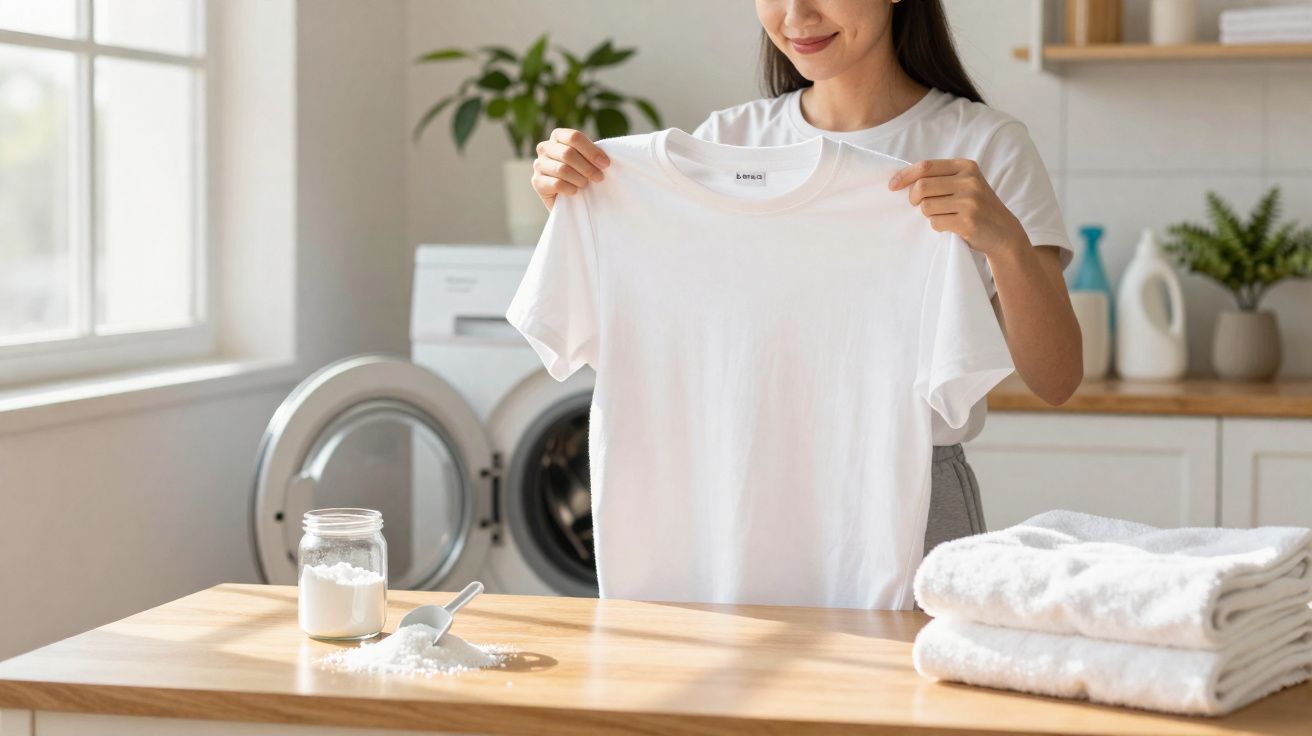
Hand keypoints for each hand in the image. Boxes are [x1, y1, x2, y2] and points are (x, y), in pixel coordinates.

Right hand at [531, 128, 610, 210]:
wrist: (569, 198)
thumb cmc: (581, 173)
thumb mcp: (588, 160)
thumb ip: (593, 154)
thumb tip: (603, 159)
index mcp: (558, 136)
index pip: (574, 137)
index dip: (591, 151)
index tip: (605, 164)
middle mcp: (545, 147)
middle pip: (568, 154)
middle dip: (587, 167)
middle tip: (599, 177)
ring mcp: (539, 164)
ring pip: (562, 170)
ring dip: (579, 179)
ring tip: (586, 184)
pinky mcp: (537, 182)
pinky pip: (556, 184)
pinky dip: (570, 189)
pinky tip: (575, 191)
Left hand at [888, 159, 1027, 258]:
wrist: (1004, 232)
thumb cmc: (977, 207)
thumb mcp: (965, 184)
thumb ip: (941, 178)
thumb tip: (902, 179)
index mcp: (966, 166)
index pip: (926, 166)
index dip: (905, 175)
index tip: (892, 185)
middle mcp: (969, 181)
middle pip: (922, 186)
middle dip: (913, 198)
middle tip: (916, 205)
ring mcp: (969, 201)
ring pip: (926, 206)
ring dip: (927, 214)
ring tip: (942, 215)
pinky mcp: (967, 221)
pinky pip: (935, 222)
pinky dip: (937, 226)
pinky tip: (950, 225)